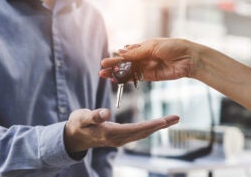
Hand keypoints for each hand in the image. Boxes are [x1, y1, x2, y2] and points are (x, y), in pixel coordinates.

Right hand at [64, 108, 178, 152]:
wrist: (74, 137)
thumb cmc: (77, 125)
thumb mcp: (82, 118)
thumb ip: (93, 116)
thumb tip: (106, 112)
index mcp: (110, 133)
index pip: (135, 129)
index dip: (150, 125)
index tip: (163, 121)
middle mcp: (118, 138)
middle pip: (144, 132)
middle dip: (161, 125)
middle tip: (176, 117)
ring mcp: (120, 138)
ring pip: (143, 133)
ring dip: (158, 126)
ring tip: (172, 119)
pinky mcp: (120, 136)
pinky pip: (138, 132)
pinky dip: (150, 127)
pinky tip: (156, 124)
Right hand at [99, 38, 196, 80]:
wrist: (189, 58)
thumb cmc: (172, 47)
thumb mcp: (152, 46)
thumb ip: (136, 51)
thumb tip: (120, 51)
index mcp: (143, 46)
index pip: (126, 53)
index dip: (116, 57)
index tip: (106, 61)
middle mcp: (143, 57)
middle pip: (125, 63)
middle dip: (113, 66)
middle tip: (102, 70)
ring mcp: (146, 67)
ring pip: (128, 71)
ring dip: (117, 74)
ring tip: (104, 76)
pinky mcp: (150, 76)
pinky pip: (135, 78)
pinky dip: (126, 79)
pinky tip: (117, 81)